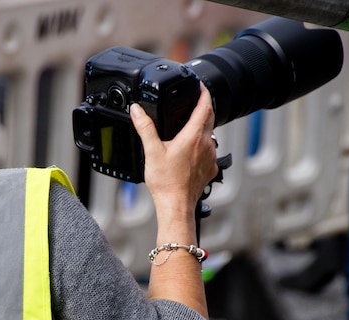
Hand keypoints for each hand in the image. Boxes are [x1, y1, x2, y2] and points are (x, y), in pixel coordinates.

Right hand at [130, 84, 217, 212]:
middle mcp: (206, 145)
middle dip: (203, 107)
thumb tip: (137, 110)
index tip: (200, 86)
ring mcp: (210, 157)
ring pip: (210, 135)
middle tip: (195, 101)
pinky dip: (202, 145)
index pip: (204, 107)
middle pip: (210, 118)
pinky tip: (191, 151)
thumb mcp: (152, 151)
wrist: (176, 205)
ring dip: (203, 127)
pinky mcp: (210, 168)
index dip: (203, 93)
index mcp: (193, 136)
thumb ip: (145, 128)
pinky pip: (210, 151)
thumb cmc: (166, 182)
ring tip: (190, 125)